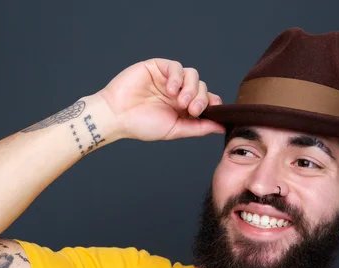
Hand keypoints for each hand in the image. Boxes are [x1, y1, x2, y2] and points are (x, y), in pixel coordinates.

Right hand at [97, 58, 225, 140]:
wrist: (116, 115)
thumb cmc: (140, 125)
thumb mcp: (174, 130)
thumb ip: (198, 127)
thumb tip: (221, 127)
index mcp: (182, 107)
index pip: (206, 100)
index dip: (213, 103)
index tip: (214, 110)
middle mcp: (178, 92)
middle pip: (202, 87)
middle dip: (201, 99)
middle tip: (193, 110)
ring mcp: (168, 79)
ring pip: (192, 75)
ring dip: (191, 88)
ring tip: (181, 101)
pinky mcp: (158, 67)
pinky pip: (176, 67)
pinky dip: (177, 78)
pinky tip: (170, 90)